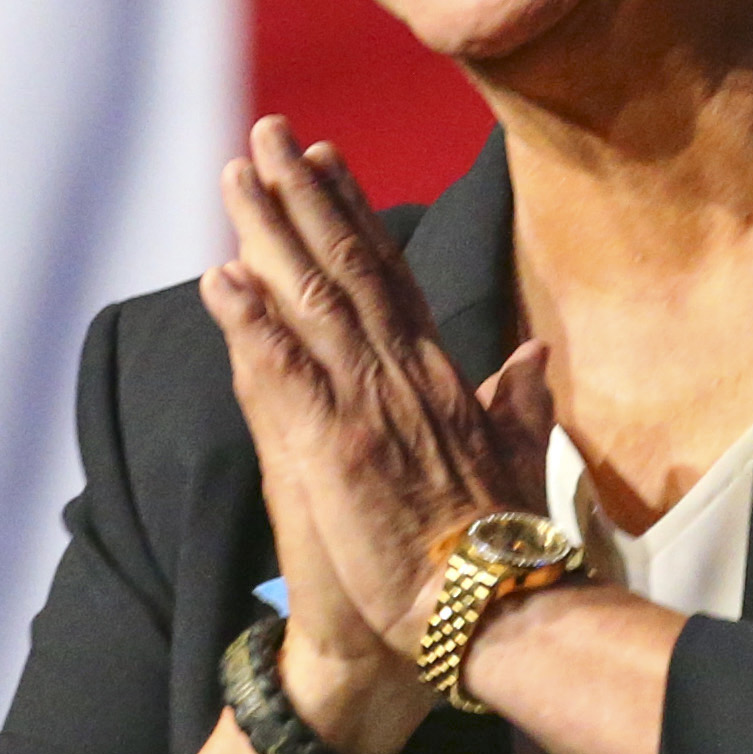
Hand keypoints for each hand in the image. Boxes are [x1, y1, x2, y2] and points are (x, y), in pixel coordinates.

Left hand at [196, 117, 554, 753]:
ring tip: (234, 175)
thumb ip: (517, 408)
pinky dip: (251, 326)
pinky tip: (220, 280)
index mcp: (440, 382)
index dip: (354, 215)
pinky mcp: (335, 451)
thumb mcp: (517, 467)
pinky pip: (284, 376)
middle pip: (346, 268)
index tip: (325, 160)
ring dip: (268, 234)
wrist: (491, 618)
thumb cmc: (498, 557)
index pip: (390, 279)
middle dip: (303, 197)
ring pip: (311, 302)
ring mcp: (368, 410)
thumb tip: (533, 358)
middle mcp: (403, 379)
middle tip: (266, 134)